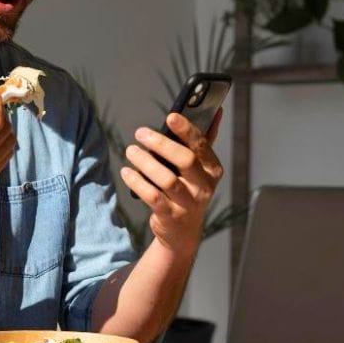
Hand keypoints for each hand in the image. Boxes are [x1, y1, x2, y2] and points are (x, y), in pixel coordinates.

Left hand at [120, 109, 224, 252]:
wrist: (182, 232)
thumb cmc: (188, 190)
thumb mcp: (200, 168)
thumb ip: (204, 140)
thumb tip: (216, 110)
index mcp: (213, 170)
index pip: (201, 145)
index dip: (186, 129)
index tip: (170, 116)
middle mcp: (204, 187)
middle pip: (184, 160)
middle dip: (161, 143)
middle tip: (140, 133)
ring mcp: (188, 203)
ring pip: (166, 178)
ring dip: (145, 162)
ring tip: (131, 151)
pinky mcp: (171, 216)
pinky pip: (152, 196)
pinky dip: (137, 182)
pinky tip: (127, 172)